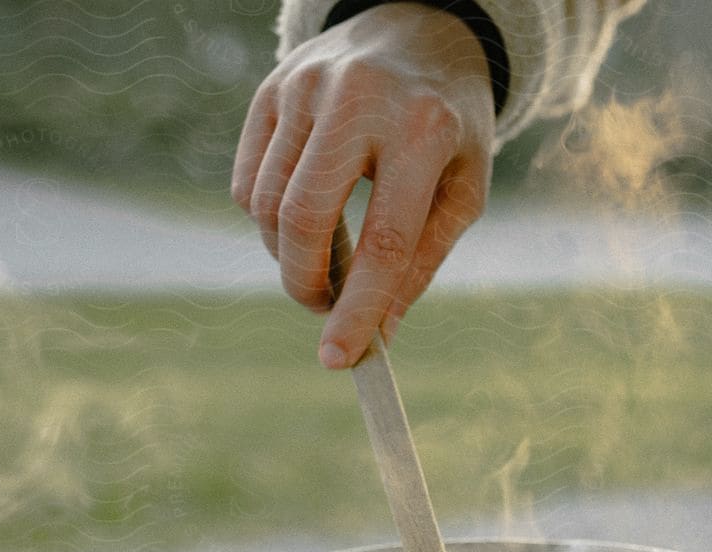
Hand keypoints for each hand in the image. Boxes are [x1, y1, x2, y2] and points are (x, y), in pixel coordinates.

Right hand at [231, 2, 493, 366]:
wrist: (417, 32)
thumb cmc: (447, 125)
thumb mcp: (463, 189)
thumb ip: (422, 262)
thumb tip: (377, 333)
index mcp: (422, 129)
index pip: (384, 240)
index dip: (359, 308)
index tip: (339, 359)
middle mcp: (358, 100)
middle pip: (305, 221)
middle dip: (307, 286)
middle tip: (326, 308)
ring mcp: (305, 88)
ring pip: (266, 207)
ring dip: (289, 255)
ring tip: (327, 255)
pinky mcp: (270, 91)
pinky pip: (247, 183)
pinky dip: (268, 221)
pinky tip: (305, 214)